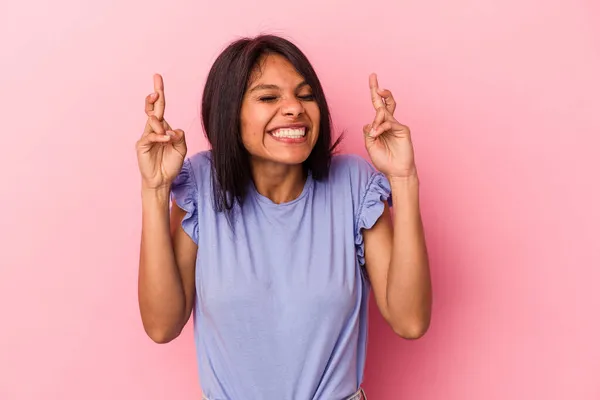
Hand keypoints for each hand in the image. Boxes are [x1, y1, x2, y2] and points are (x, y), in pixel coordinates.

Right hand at [136, 74, 186, 189]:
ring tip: (167, 137)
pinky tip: (166, 139)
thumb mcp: (181, 148)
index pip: (160, 106)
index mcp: (163, 127)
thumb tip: (173, 130)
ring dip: (161, 126)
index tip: (157, 77)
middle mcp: (153, 129)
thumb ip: (180, 137)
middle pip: (152, 108)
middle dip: (154, 96)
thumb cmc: (171, 164)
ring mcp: (146, 136)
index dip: (159, 92)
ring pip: (152, 122)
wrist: (162, 180)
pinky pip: (150, 136)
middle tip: (156, 89)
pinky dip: (159, 136)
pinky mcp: (142, 145)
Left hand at [363, 73, 416, 178]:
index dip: (374, 93)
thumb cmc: (384, 160)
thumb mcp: (370, 146)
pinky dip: (381, 127)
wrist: (396, 172)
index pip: (377, 107)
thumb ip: (368, 133)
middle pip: (384, 102)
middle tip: (372, 76)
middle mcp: (389, 123)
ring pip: (384, 112)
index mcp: (380, 126)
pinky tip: (377, 134)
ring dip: (376, 119)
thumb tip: (368, 122)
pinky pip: (389, 122)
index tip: (372, 79)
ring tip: (375, 132)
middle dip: (377, 89)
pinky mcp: (403, 129)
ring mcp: (396, 125)